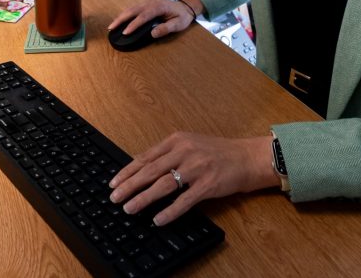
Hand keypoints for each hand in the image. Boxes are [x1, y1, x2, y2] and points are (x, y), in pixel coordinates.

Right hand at [106, 0, 199, 37]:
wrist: (185, 7)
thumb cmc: (182, 17)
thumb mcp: (178, 24)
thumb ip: (166, 28)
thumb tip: (152, 33)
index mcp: (159, 7)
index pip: (143, 16)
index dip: (133, 24)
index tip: (125, 32)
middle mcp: (151, 2)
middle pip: (133, 10)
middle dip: (121, 18)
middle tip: (111, 27)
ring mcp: (148, 2)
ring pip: (131, 8)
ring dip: (121, 16)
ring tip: (112, 25)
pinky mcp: (146, 4)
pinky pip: (134, 8)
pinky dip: (126, 14)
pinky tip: (120, 20)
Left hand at [108, 133, 275, 225]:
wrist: (247, 157)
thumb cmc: (218, 152)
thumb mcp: (190, 145)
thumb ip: (167, 154)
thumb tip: (141, 166)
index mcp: (177, 140)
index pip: (145, 157)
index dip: (127, 171)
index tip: (113, 183)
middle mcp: (185, 151)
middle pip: (150, 171)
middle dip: (129, 186)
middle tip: (114, 198)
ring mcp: (197, 168)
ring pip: (163, 185)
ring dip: (144, 198)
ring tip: (130, 208)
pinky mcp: (208, 184)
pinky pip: (185, 200)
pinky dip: (170, 211)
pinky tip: (158, 219)